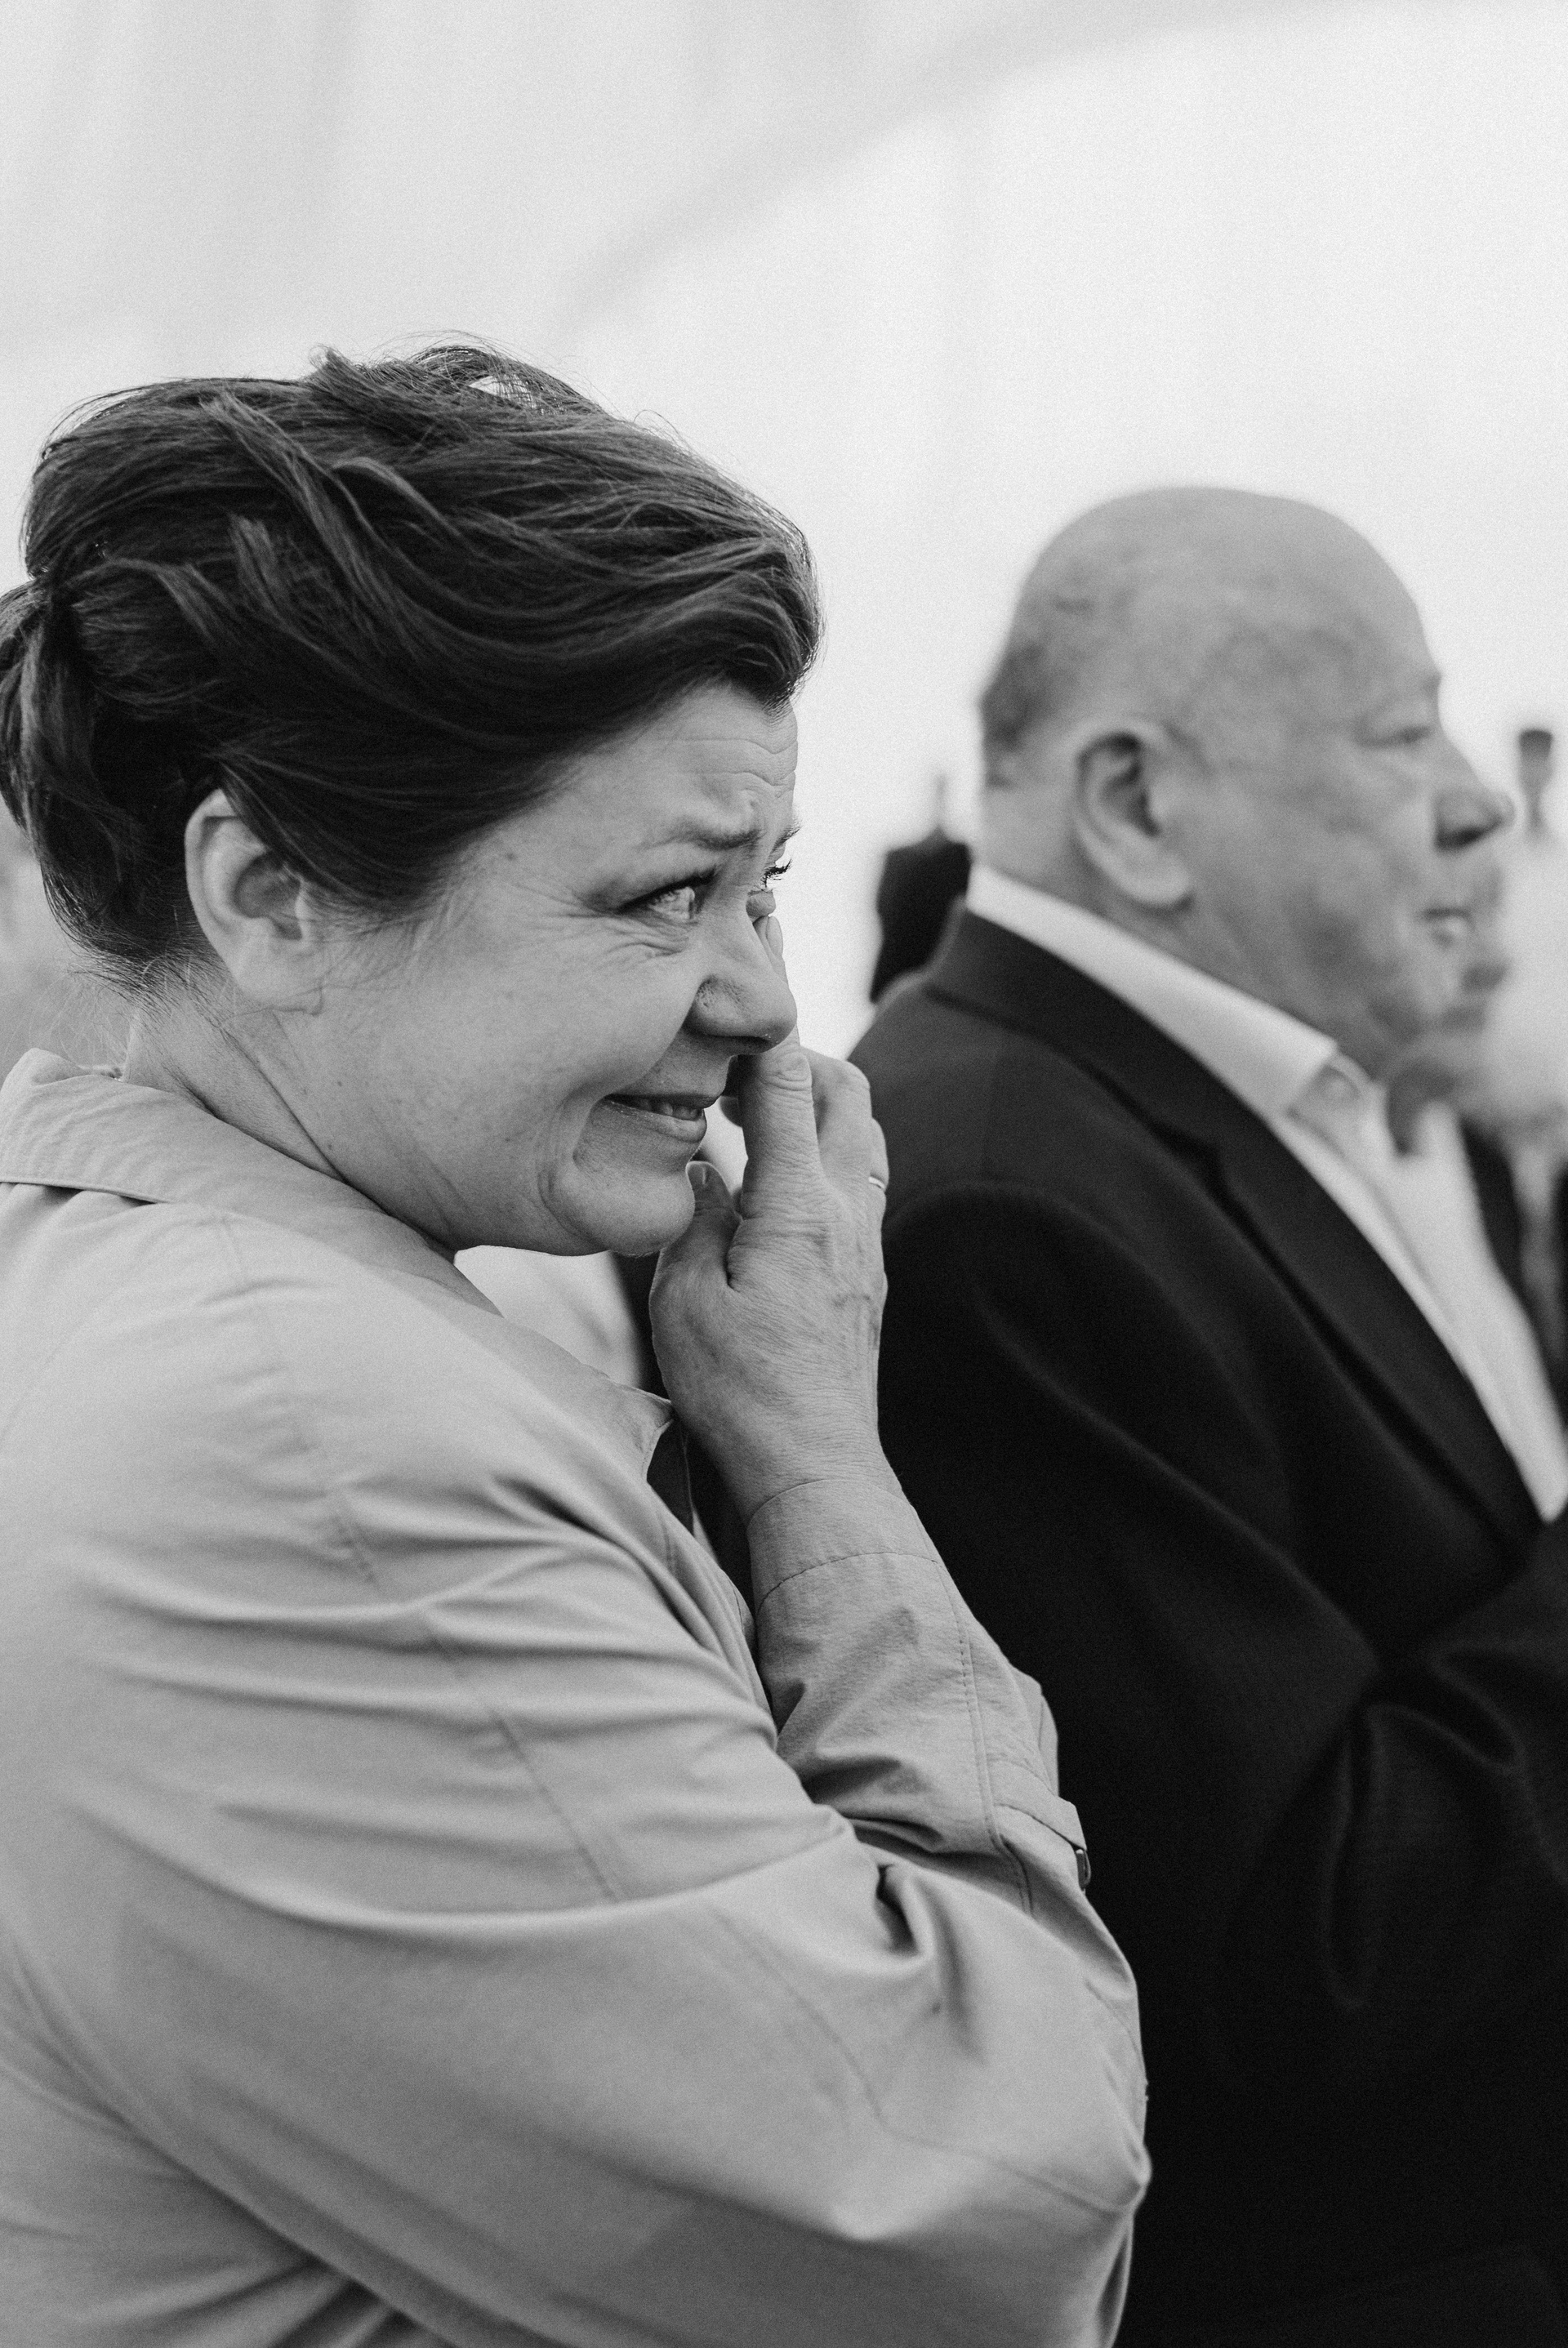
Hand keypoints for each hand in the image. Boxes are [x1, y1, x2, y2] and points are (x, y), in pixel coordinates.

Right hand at [649, 1039, 895, 1524]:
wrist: (814, 1465)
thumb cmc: (740, 1392)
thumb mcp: (683, 1301)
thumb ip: (693, 1220)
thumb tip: (702, 1171)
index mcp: (800, 1206)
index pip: (789, 1087)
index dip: (769, 1026)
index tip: (751, 977)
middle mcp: (849, 1212)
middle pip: (849, 1095)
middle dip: (802, 1058)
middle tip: (743, 1057)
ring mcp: (867, 1244)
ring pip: (863, 1137)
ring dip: (821, 1106)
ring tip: (760, 1107)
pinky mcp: (867, 1274)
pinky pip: (860, 1183)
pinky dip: (826, 1154)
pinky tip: (779, 1177)